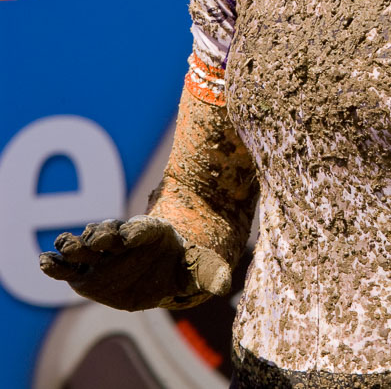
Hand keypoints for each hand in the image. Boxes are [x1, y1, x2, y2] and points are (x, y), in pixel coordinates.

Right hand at [39, 215, 231, 310]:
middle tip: (95, 239)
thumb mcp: (199, 266)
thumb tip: (225, 283)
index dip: (135, 229)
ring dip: (76, 245)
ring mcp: (103, 253)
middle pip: (110, 231)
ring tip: (64, 247)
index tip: (127, 234)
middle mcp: (123, 239)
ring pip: (87, 244)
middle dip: (102, 234)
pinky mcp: (86, 271)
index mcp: (153, 232)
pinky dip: (57, 263)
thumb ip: (210, 272)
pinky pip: (69, 266)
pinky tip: (45, 262)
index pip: (143, 227)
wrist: (162, 267)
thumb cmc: (182, 263)